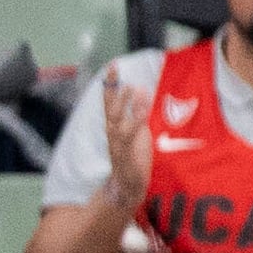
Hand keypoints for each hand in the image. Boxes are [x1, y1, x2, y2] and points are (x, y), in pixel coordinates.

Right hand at [103, 78, 153, 208]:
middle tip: (114, 70)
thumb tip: (142, 92)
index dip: (111, 85)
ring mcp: (118, 143)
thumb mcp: (136, 132)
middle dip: (111, 89)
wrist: (128, 185)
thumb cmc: (133, 157)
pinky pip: (130, 134)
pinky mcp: (126, 153)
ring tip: (132, 88)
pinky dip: (136, 121)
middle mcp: (113, 133)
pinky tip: (142, 110)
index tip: (113, 67)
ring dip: (124, 104)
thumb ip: (136, 113)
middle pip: (110, 108)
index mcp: (114, 127)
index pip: (110, 103)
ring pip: (118, 120)